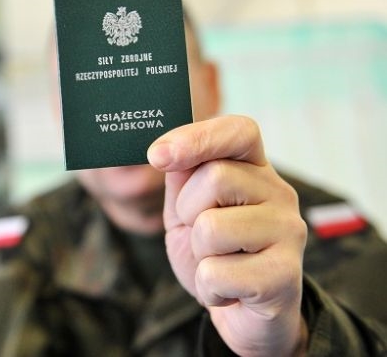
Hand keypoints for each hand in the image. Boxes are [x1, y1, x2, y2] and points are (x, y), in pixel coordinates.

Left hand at [147, 115, 307, 355]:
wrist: (244, 314)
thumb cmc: (214, 255)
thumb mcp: (187, 210)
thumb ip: (181, 178)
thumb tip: (161, 151)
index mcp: (255, 170)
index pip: (239, 131)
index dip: (197, 137)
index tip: (157, 155)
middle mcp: (279, 193)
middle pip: (215, 178)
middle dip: (188, 211)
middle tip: (202, 236)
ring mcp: (288, 232)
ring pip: (211, 227)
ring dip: (197, 253)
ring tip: (218, 263)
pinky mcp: (285, 275)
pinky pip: (216, 273)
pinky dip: (207, 287)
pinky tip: (227, 290)